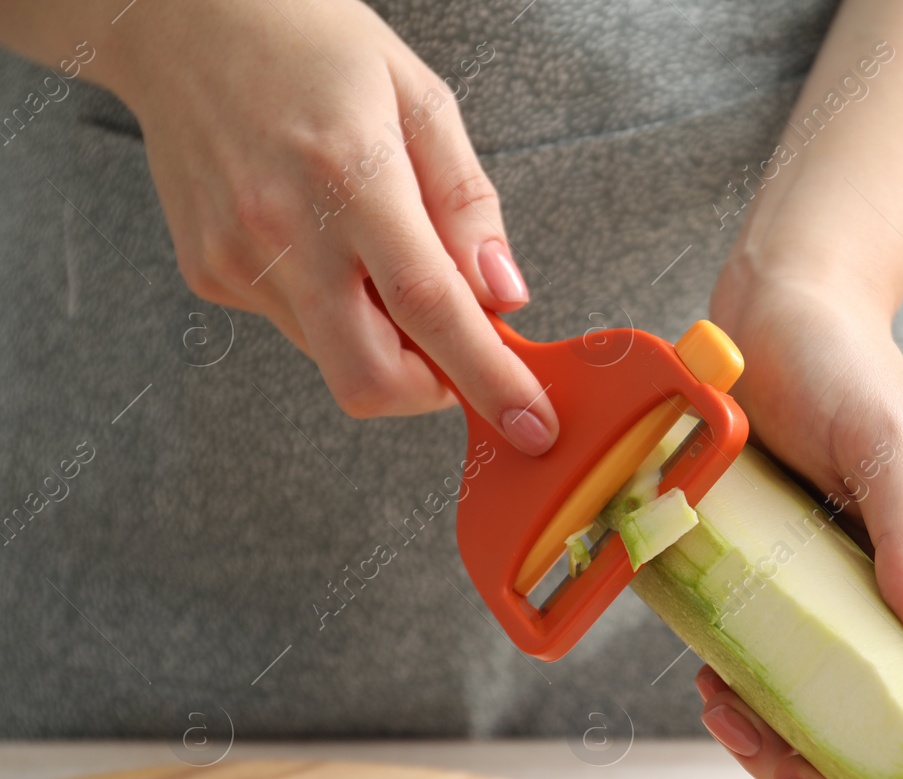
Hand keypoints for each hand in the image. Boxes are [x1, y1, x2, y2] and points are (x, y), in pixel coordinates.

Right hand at [108, 0, 556, 451]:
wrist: (181, 21)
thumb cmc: (310, 46)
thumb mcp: (421, 101)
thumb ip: (468, 205)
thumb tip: (504, 296)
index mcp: (351, 178)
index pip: (431, 310)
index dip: (488, 380)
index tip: (530, 424)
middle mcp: (286, 230)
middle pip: (370, 378)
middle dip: (431, 389)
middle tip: (456, 343)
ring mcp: (237, 259)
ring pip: (335, 358)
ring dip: (384, 340)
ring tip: (380, 255)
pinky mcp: (210, 273)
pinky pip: (297, 327)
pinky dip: (335, 310)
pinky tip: (326, 240)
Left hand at [699, 265, 902, 778]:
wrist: (767, 318)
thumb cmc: (845, 366)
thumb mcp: (888, 437)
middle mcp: (898, 603)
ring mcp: (834, 606)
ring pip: (831, 722)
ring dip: (786, 754)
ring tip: (734, 721)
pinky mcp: (772, 594)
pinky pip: (767, 680)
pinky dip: (742, 707)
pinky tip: (711, 685)